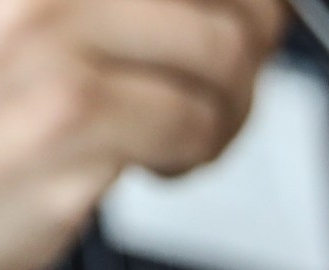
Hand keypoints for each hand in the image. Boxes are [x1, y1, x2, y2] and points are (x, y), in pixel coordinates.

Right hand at [0, 0, 284, 269]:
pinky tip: (156, 162)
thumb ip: (119, 10)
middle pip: (224, 0)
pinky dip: (196, 152)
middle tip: (236, 77)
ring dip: (233, 104)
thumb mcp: (36, 23)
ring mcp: (42, 42)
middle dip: (255, 42)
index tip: (260, 13)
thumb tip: (249, 7)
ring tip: (194, 126)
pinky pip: (191, 125)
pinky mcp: (68, 121)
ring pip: (222, 56)